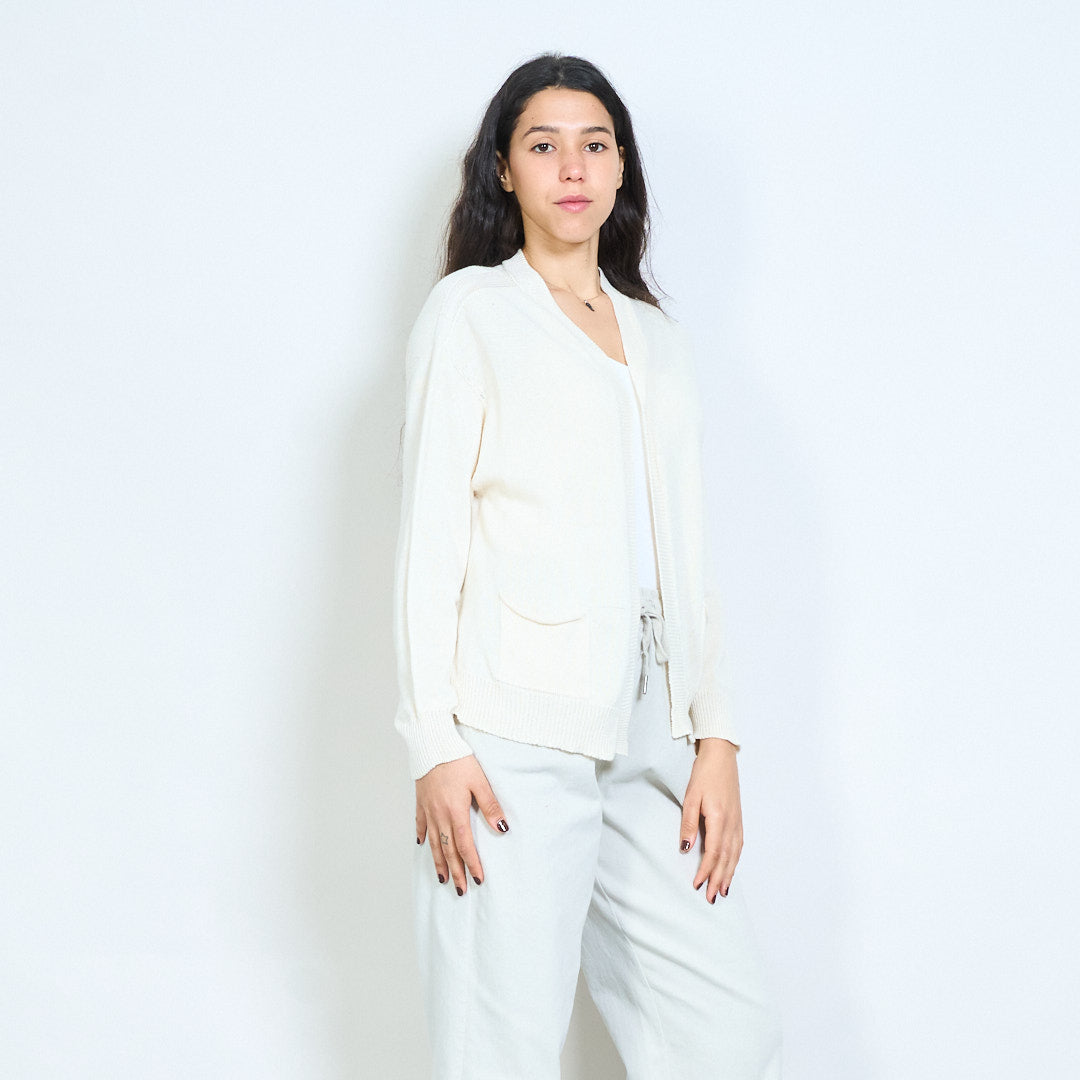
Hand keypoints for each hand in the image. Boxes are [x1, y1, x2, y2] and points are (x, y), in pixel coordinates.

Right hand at [415, 753, 509, 896]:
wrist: (431, 744)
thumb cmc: (457, 760)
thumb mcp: (479, 781)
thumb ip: (490, 805)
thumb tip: (502, 828)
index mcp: (456, 812)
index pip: (465, 845)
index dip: (472, 864)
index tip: (478, 879)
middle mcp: (440, 815)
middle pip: (448, 850)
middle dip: (455, 872)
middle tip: (461, 890)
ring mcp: (428, 809)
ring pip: (433, 842)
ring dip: (438, 862)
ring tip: (442, 878)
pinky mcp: (420, 801)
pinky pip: (420, 824)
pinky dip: (421, 836)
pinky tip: (422, 846)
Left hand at [679, 738, 742, 902]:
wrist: (721, 757)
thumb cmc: (705, 774)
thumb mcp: (691, 796)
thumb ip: (688, 822)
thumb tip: (685, 848)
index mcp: (719, 818)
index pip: (713, 852)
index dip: (706, 870)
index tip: (698, 885)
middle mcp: (731, 823)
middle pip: (726, 858)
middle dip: (719, 880)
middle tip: (712, 899)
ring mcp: (737, 822)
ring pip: (734, 854)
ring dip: (728, 874)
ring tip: (723, 891)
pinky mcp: (738, 819)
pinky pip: (738, 846)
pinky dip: (735, 861)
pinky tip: (731, 868)